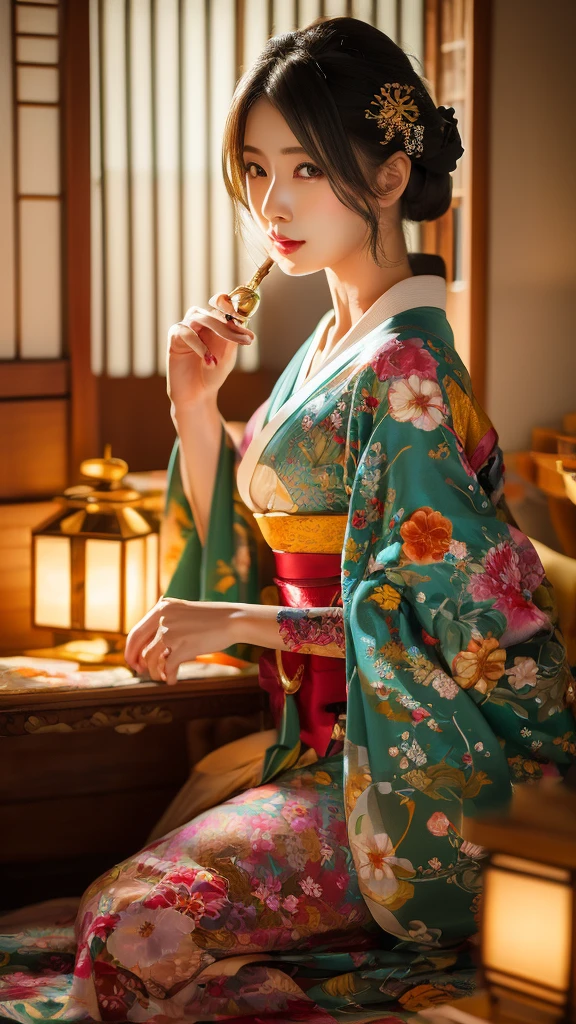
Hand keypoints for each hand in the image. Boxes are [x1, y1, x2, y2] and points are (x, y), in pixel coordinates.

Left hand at [124, 597, 240, 684]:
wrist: (233, 620)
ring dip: (154, 672)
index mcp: (162, 608)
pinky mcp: (182, 647)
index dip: (131, 649)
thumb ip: (166, 625)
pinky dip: (169, 677)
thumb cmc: (211, 619)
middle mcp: (163, 618)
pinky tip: (172, 681)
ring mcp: (171, 632)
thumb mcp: (183, 613)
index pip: (136, 631)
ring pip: (151, 659)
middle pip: (137, 645)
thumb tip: (148, 651)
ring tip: (162, 676)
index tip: (133, 660)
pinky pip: (168, 667)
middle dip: (135, 661)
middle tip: (139, 671)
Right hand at [166, 294, 254, 408]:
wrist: (196, 394)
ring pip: (199, 317)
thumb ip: (232, 341)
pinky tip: (207, 358)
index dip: (235, 310)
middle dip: (228, 325)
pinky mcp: (174, 337)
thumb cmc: (213, 375)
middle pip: (214, 312)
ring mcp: (187, 327)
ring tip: (221, 356)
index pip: (225, 309)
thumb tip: (240, 323)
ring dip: (215, 331)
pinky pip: (186, 332)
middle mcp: (202, 322)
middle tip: (243, 338)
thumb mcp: (228, 359)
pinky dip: (198, 344)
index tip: (244, 319)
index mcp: (218, 324)